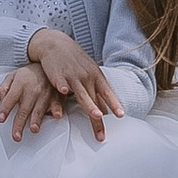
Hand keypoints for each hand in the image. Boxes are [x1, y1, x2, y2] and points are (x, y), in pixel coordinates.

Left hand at [0, 57, 61, 139]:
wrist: (47, 66)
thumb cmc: (28, 75)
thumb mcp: (12, 76)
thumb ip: (4, 88)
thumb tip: (0, 100)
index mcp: (20, 84)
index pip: (10, 98)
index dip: (5, 109)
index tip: (1, 118)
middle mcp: (32, 90)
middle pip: (24, 109)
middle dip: (20, 123)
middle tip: (16, 136)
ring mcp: (45, 94)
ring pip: (39, 109)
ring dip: (37, 119)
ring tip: (34, 129)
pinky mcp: (56, 97)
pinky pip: (57, 105)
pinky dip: (57, 110)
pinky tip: (56, 115)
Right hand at [25, 24, 123, 141]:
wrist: (56, 43)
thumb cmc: (75, 60)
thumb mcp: (89, 71)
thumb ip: (97, 89)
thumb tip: (107, 109)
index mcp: (95, 76)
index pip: (107, 93)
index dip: (114, 104)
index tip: (121, 115)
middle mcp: (86, 76)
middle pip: (94, 100)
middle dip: (99, 118)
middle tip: (103, 133)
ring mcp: (72, 75)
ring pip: (81, 93)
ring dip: (89, 104)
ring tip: (96, 115)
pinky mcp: (58, 74)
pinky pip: (61, 82)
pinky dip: (62, 87)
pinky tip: (63, 92)